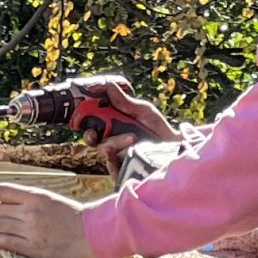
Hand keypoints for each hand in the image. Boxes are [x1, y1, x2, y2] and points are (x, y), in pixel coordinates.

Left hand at [0, 186, 100, 257]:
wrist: (94, 234)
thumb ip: (29, 199)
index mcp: (36, 196)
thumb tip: (4, 201)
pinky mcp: (33, 249)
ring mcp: (31, 230)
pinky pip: (4, 242)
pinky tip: (0, 240)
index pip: (0, 190)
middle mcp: (30, 211)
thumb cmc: (73, 217)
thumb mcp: (50, 199)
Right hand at [28, 76, 179, 162]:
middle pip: (92, 139)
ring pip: (104, 151)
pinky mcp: (124, 170)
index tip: (83, 112)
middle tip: (94, 132)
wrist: (174, 147)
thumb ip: (125, 102)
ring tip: (133, 137)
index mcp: (111, 125)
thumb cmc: (157, 127)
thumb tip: (109, 86)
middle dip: (90, 135)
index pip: (91, 122)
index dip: (83, 118)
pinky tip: (128, 154)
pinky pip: (114, 169)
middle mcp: (111, 140)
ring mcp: (117, 156)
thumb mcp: (143, 111)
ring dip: (114, 143)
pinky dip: (117, 162)